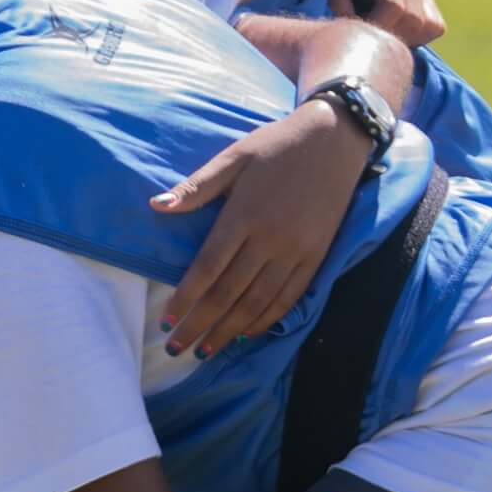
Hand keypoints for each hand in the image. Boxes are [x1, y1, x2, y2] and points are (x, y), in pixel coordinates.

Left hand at [149, 97, 375, 354]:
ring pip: (258, 302)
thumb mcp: (234, 157)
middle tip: (177, 350)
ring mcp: (297, 251)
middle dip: (200, 325)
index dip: (185, 298)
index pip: (208, 268)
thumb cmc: (277, 145)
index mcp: (244, 215)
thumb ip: (197, 187)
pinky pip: (289, 297)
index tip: (166, 322)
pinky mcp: (317, 256)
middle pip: (229, 292)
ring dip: (230, 330)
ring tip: (207, 351)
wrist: (335, 139)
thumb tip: (156, 206)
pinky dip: (267, 319)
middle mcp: (270, 239)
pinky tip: (247, 332)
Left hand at [312, 0, 442, 47]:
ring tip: (379, 31)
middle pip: (415, 20)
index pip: (394, 7)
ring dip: (406, 38)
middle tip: (367, 35)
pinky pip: (436, 27)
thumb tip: (349, 29)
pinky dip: (418, 37)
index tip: (357, 33)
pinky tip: (392, 30)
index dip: (377, 26)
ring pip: (431, 26)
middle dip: (390, 34)